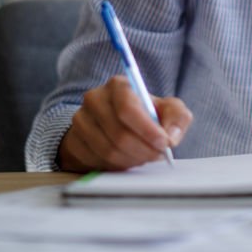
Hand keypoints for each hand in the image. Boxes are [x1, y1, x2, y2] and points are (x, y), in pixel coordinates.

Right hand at [58, 75, 192, 171]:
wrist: (118, 125)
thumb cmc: (147, 115)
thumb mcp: (168, 110)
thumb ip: (177, 117)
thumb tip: (170, 136)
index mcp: (118, 85)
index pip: (127, 108)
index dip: (147, 130)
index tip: (163, 143)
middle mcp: (95, 98)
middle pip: (118, 133)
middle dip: (143, 149)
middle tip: (157, 155)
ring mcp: (81, 120)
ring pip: (108, 150)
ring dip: (132, 159)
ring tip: (144, 156)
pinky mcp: (74, 141)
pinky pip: (97, 161)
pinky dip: (117, 165)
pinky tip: (127, 159)